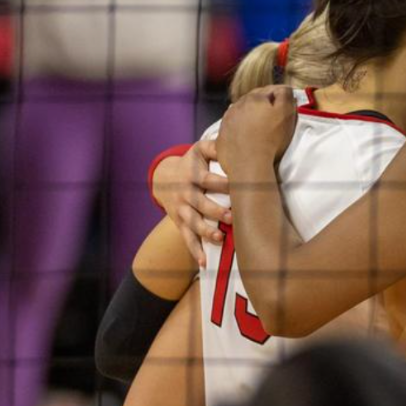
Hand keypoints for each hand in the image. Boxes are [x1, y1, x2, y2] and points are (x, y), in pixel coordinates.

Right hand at [154, 140, 230, 265]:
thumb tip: (235, 142)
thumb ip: (215, 146)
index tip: (239, 187)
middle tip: (231, 217)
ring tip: (219, 237)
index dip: (222, 183)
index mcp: (192, 173)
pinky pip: (186, 238)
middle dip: (214, 210)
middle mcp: (185, 193)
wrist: (165, 177)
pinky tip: (203, 263)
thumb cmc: (193, 162)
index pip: (207, 179)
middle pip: (199, 203)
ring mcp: (180, 209)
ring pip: (191, 222)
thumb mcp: (200, 149)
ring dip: (204, 231)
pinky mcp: (179, 223)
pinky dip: (194, 251)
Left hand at [217, 86, 297, 177]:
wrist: (249, 164)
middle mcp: (237, 106)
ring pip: (241, 112)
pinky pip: (232, 126)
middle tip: (274, 117)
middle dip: (263, 105)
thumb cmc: (271, 139)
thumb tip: (284, 88)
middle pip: (253, 100)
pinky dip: (240, 128)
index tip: (285, 106)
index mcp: (254, 98)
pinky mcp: (222, 135)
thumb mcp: (286, 113)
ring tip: (260, 128)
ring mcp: (227, 120)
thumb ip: (286, 95)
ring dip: (250, 116)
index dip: (280, 97)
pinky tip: (247, 137)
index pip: (270, 90)